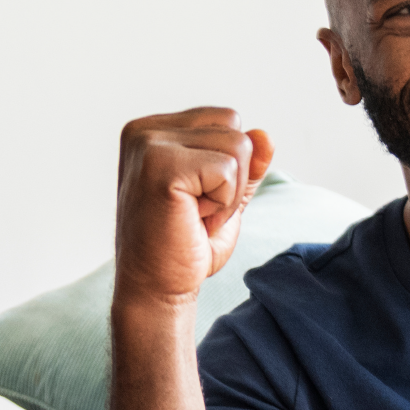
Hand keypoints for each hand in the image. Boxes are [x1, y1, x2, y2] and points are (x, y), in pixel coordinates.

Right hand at [114, 107, 273, 305]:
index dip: (227, 165)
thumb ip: (243, 164)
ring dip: (228, 192)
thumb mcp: (223, 196)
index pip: (225, 119)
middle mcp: (144, 132)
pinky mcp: (160, 166)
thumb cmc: (182, 247)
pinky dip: (223, 203)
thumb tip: (266, 135)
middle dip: (233, 175)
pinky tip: (192, 221)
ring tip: (194, 217)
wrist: (155, 290)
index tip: (194, 199)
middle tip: (196, 212)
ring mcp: (148, 146)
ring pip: (237, 144)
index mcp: (151, 131)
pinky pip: (228, 169)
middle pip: (234, 126)